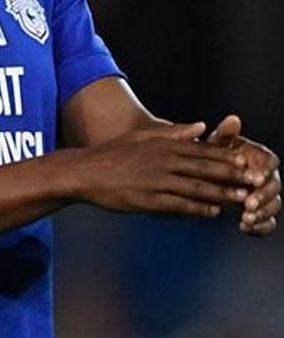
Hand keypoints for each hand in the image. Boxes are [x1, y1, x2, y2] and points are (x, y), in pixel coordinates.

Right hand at [73, 120, 254, 216]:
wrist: (84, 172)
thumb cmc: (112, 154)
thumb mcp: (142, 137)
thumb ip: (173, 132)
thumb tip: (200, 126)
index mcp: (162, 145)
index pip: (202, 151)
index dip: (226, 158)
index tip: (246, 163)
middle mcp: (162, 161)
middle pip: (204, 169)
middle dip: (231, 177)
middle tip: (253, 183)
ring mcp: (156, 181)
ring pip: (196, 188)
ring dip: (220, 194)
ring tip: (240, 199)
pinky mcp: (148, 199)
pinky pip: (178, 205)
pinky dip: (197, 208)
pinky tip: (211, 212)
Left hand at [204, 115, 280, 235]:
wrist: (201, 173)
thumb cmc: (211, 155)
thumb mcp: (214, 145)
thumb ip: (225, 134)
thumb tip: (233, 119)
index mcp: (259, 157)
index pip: (270, 162)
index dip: (265, 170)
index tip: (255, 178)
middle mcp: (267, 176)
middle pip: (274, 186)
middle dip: (263, 196)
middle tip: (248, 203)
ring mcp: (264, 195)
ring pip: (274, 206)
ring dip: (262, 212)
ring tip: (246, 218)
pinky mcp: (259, 212)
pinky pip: (267, 222)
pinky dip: (260, 226)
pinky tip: (246, 228)